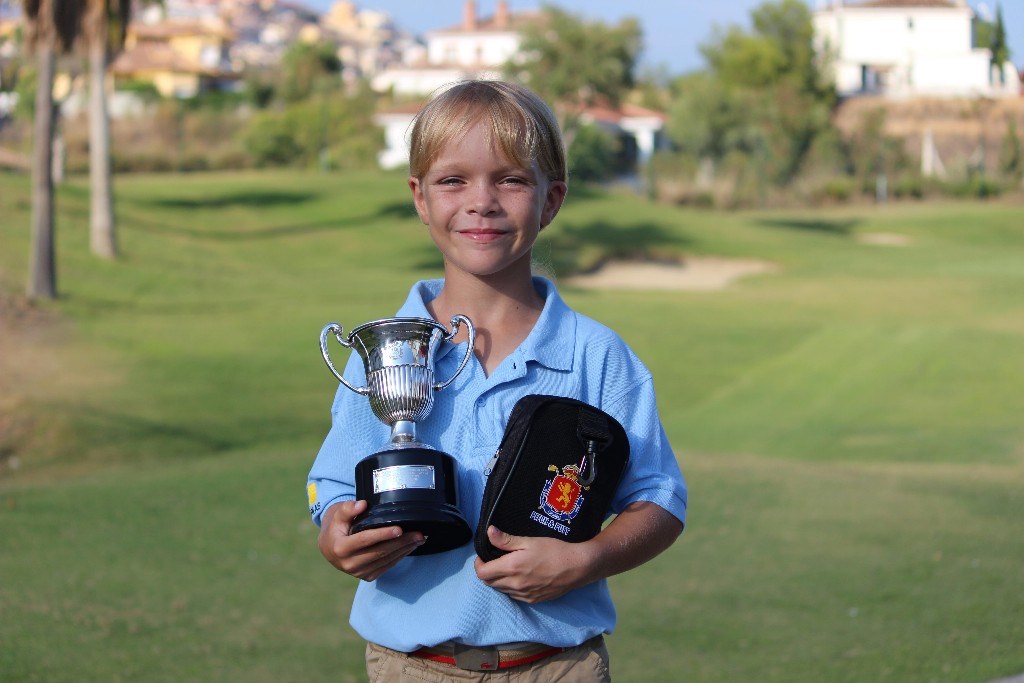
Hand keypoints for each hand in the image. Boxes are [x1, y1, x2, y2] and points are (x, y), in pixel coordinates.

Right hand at [318, 500, 424, 580]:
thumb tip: (362, 505)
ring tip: (419, 539)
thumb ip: (348, 509)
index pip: (365, 540)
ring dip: (404, 550)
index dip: (383, 534)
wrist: (330, 547)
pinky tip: (409, 548)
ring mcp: (358, 573)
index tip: (399, 529)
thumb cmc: (336, 527)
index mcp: (340, 548)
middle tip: (418, 534)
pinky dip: (399, 557)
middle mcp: (349, 564)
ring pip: (385, 560)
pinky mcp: (367, 577)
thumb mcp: (337, 515)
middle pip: (379, 552)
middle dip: (401, 542)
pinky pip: (386, 566)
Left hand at [473, 526, 594, 603]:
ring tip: (507, 567)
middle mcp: (514, 585)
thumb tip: (489, 532)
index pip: (482, 573)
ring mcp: (523, 595)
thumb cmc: (554, 550)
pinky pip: (513, 595)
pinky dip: (510, 587)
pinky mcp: (532, 600)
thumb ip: (506, 540)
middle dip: (487, 571)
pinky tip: (519, 577)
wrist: (576, 567)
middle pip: (489, 583)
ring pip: (500, 590)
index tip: (483, 555)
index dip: (478, 564)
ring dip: (498, 580)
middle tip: (494, 560)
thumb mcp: (529, 541)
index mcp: (511, 568)